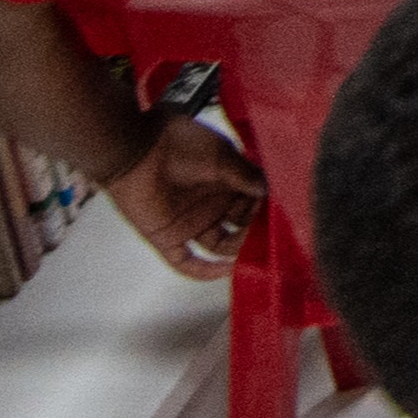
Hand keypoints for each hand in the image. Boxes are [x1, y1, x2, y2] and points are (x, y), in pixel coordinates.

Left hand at [111, 119, 265, 277]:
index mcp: (225, 182)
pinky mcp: (169, 238)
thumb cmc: (179, 145)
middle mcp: (211, 204)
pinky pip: (186, 262)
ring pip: (220, 245)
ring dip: (236, 252)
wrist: (137, 149)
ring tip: (254, 257)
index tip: (280, 219)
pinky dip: (204, 270)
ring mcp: (191, 223)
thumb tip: (268, 190)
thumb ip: (245, 175)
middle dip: (255, 233)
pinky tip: (225, 272)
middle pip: (240, 227)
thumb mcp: (220, 156)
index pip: (253, 203)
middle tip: (270, 241)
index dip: (265, 211)